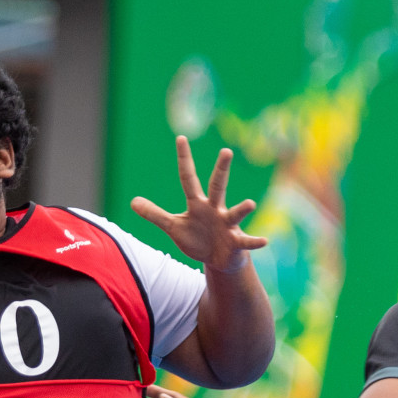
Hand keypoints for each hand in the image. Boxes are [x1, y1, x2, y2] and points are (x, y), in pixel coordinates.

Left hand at [132, 136, 265, 272]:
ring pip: (235, 214)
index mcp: (197, 204)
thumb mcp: (173, 227)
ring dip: (242, 209)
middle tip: (226, 151)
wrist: (218, 259)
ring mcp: (227, 225)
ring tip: (250, 204)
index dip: (184, 159)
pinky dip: (255, 241)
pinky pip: (247, 241)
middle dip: (221, 170)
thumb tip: (133, 201)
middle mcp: (215, 209)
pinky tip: (264, 240)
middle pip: (218, 186)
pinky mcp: (236, 242)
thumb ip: (155, 214)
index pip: (188, 178)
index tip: (181, 138)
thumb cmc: (197, 239)